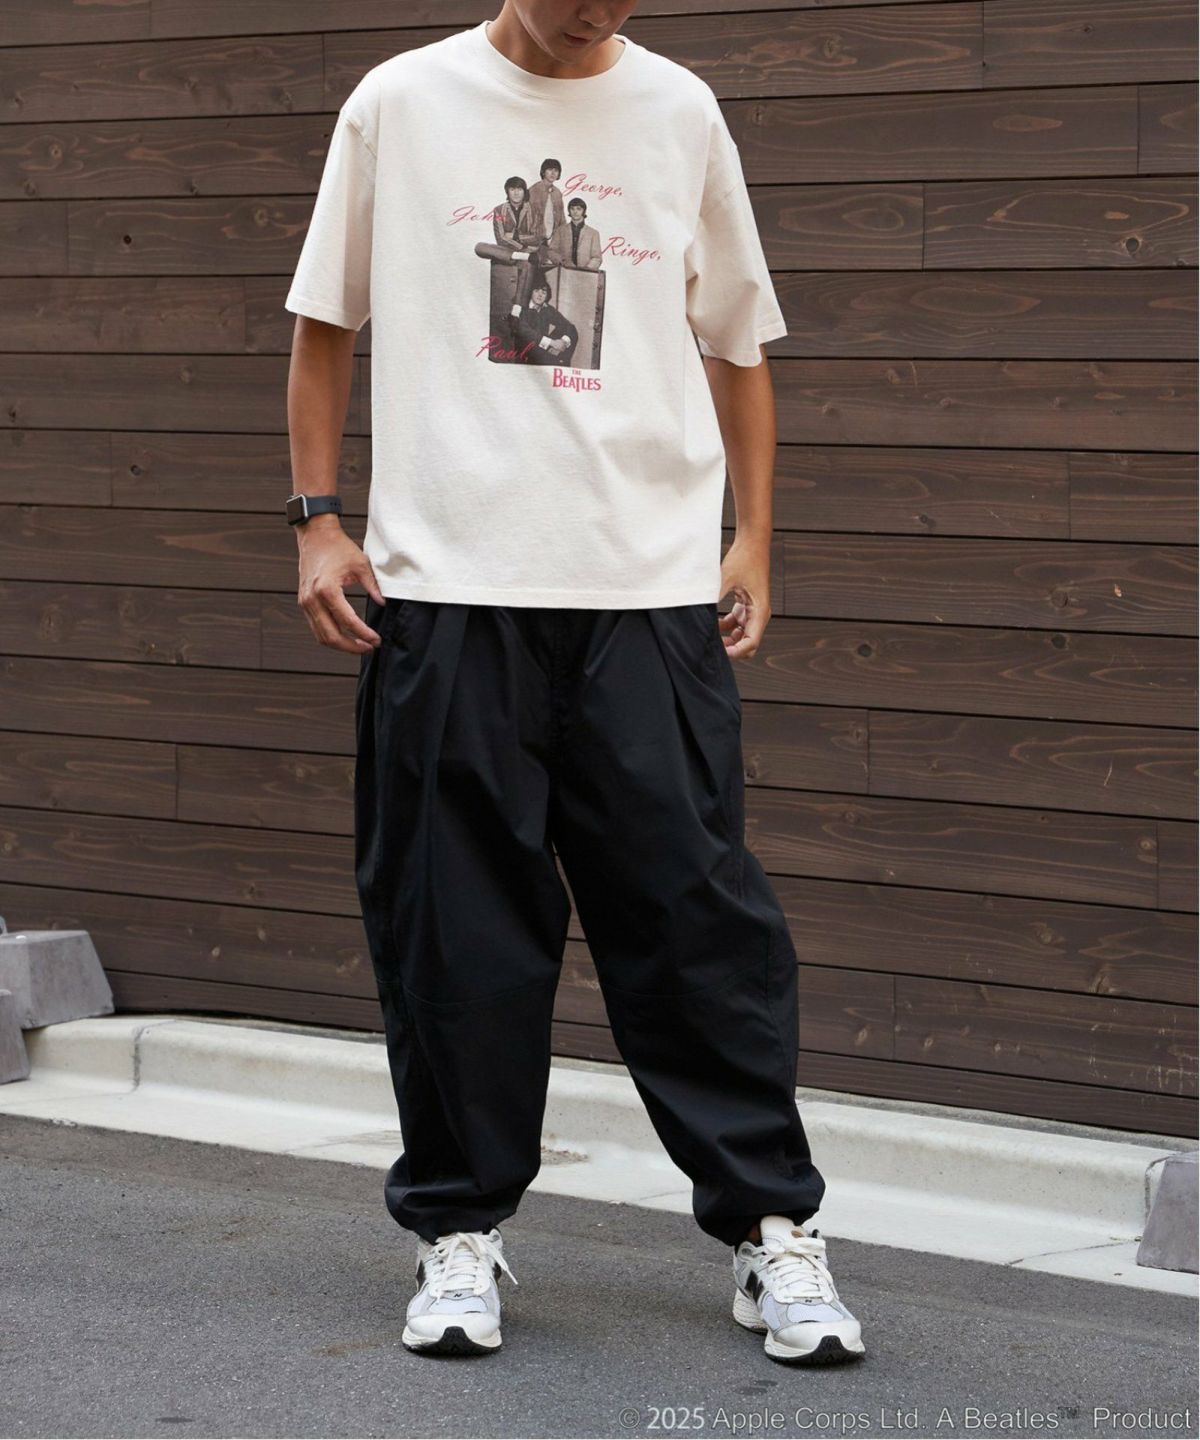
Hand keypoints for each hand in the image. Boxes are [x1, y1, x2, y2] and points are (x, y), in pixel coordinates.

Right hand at [296, 518, 385, 653]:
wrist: (315, 534)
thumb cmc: (337, 547)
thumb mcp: (361, 564)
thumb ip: (374, 586)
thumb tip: (383, 604)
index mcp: (327, 590)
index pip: (348, 621)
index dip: (364, 634)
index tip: (377, 640)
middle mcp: (312, 599)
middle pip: (331, 636)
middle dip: (352, 647)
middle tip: (370, 648)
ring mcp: (305, 602)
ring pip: (321, 636)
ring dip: (341, 645)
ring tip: (360, 646)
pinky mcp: (304, 602)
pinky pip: (316, 627)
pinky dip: (330, 635)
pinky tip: (346, 635)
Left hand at [718, 536, 771, 659]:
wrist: (752, 542)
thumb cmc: (744, 558)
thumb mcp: (725, 578)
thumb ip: (713, 597)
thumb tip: (698, 611)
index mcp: (759, 611)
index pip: (751, 643)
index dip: (736, 652)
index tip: (720, 652)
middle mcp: (759, 614)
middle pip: (748, 643)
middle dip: (732, 648)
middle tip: (712, 646)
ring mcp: (754, 609)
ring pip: (742, 635)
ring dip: (728, 638)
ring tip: (709, 635)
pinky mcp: (747, 604)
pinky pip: (737, 624)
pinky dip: (725, 627)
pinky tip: (712, 621)